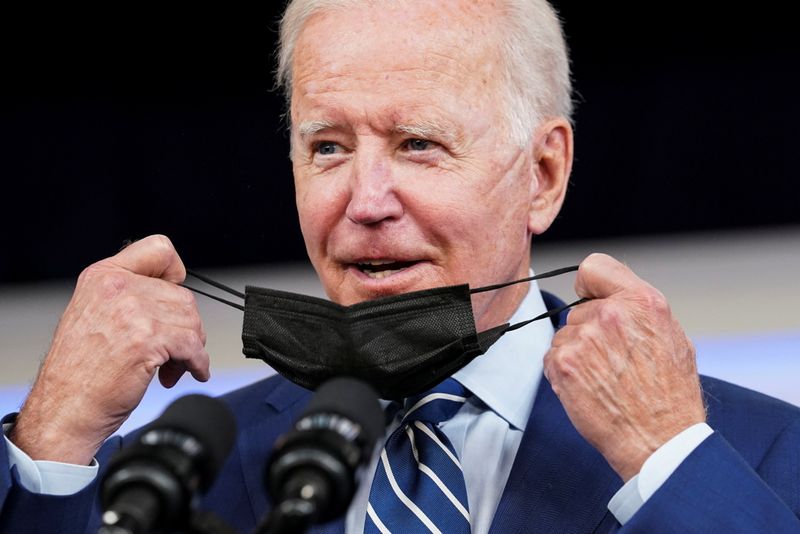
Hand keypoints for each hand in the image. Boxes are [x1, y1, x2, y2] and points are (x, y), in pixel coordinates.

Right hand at [9, 235, 209, 464]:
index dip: (175, 272)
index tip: (175, 292)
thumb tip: (172, 299)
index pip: (159, 248)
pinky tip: (192, 373)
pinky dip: (198, 363)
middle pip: (183, 295)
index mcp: (103, 276)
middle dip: (185, 326)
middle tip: (173, 352)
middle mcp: (118, 287)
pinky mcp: (148, 339)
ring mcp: (133, 312)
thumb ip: (128, 297)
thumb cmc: (79, 372)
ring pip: (191, 321)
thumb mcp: (94, 314)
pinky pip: (193, 346)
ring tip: (173, 367)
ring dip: (190, 348)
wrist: (64, 409)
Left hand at [543, 253, 705, 480]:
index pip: (594, 266)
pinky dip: (565, 372)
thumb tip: (612, 297)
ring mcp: (583, 338)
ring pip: (566, 335)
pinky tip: (590, 388)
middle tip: (614, 359)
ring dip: (577, 353)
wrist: (659, 440)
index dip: (591, 285)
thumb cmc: (670, 395)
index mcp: (642, 302)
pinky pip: (553, 357)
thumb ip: (639, 309)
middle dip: (590, 329)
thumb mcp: (672, 336)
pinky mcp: (563, 363)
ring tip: (605, 378)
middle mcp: (610, 314)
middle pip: (579, 309)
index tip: (593, 299)